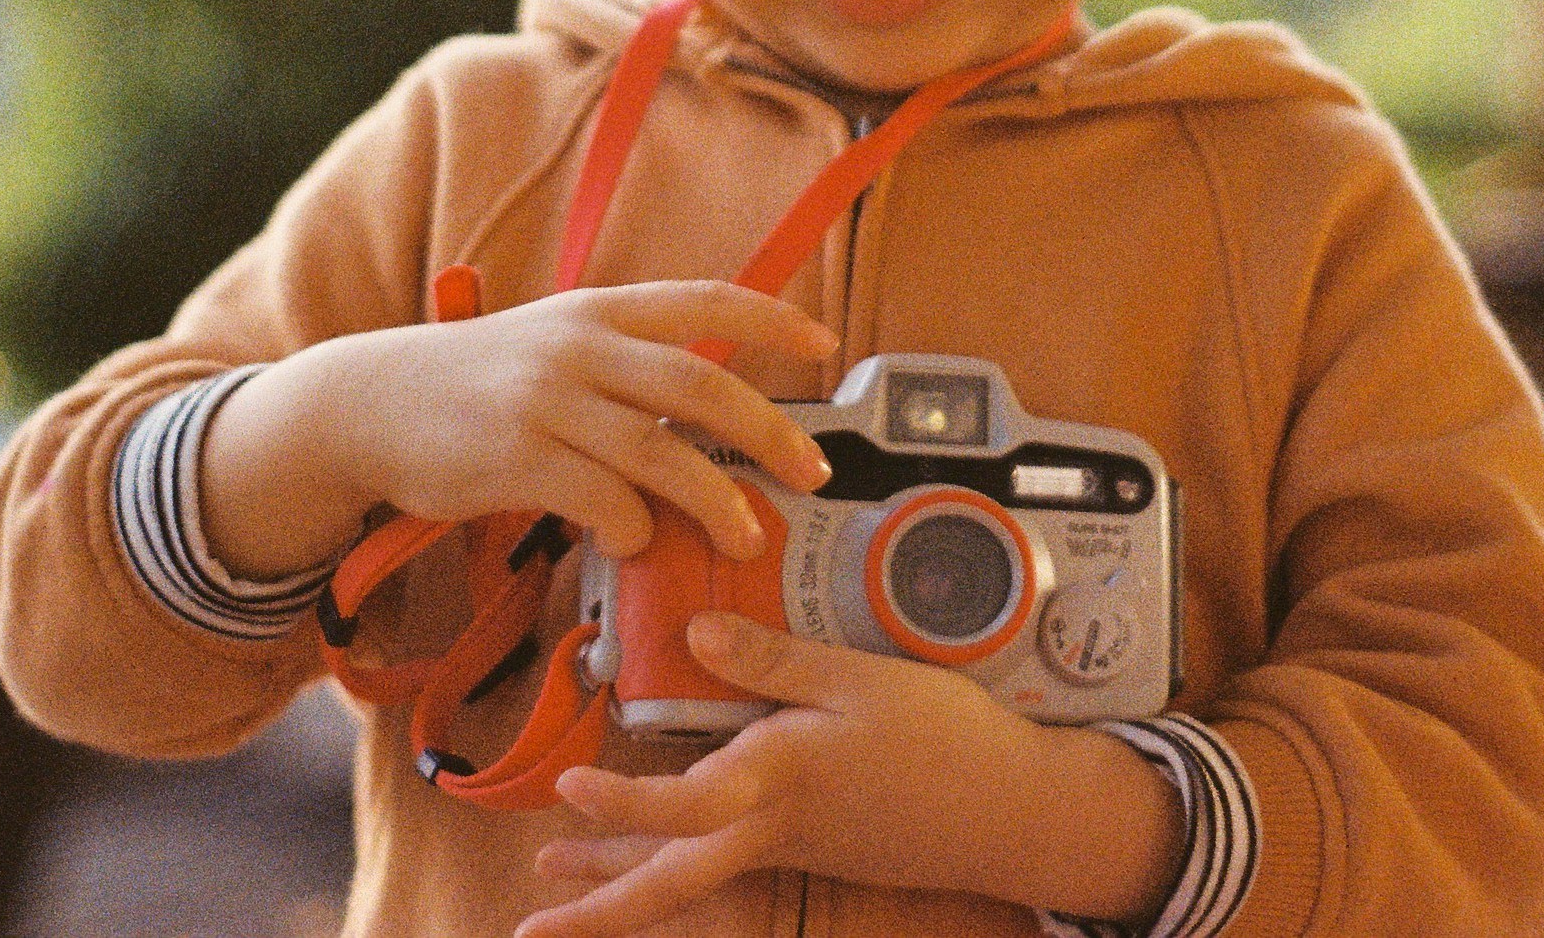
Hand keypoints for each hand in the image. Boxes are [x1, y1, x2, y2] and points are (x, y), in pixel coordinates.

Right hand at [200, 280, 835, 577]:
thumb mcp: (553, 343)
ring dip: (715, 500)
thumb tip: (712, 407)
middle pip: (702, 384)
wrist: (370, 402)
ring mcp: (549, 401)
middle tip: (813, 473)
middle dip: (770, 432)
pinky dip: (634, 530)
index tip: (826, 345)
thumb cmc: (477, 382)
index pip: (705, 300)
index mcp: (599, 310)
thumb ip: (626, 362)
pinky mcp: (518, 458)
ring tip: (746, 534)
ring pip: (662, 453)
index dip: (772, 320)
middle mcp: (580, 346)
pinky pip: (603, 502)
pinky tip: (636, 544)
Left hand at [516, 613, 1186, 937]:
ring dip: (622, 879)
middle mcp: (773, 827)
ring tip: (559, 881)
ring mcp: (790, 847)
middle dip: (598, 909)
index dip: (621, 802)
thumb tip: (697, 635)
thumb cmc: (946, 742)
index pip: (684, 805)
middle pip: (670, 884)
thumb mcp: (862, 680)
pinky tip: (657, 843)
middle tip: (530, 930)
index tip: (569, 790)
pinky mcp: (810, 847)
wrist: (1013, 812)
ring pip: (690, 876)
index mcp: (781, 780)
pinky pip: (724, 863)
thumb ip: (775, 661)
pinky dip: (676, 857)